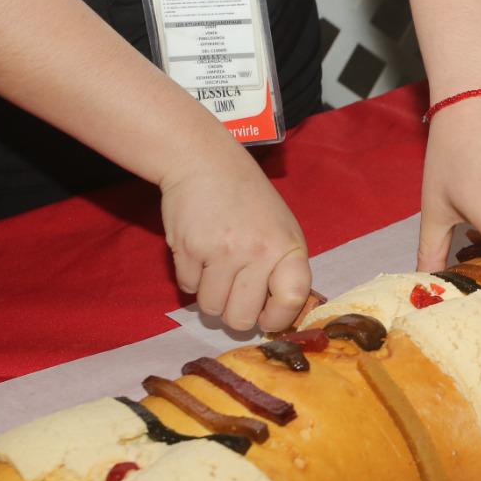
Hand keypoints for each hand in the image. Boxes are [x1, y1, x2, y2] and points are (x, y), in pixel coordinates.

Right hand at [160, 150, 310, 332]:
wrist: (205, 162)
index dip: (278, 318)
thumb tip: (279, 316)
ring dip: (210, 296)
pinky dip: (190, 277)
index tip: (266, 317)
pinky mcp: (189, 248)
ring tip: (215, 269)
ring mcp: (222, 252)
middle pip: (242, 318)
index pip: (292, 300)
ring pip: (211, 307)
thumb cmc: (249, 199)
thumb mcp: (282, 229)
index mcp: (288, 247)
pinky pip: (187, 287)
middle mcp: (258, 252)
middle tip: (233, 295)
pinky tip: (199, 252)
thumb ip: (283, 269)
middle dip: (235, 314)